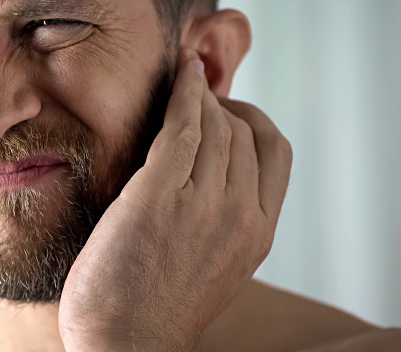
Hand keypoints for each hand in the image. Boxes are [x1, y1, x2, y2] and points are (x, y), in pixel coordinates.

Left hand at [58, 48, 292, 351]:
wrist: (124, 343)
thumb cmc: (158, 305)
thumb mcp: (215, 263)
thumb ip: (225, 218)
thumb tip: (217, 171)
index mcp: (259, 233)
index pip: (276, 152)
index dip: (254, 120)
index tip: (229, 111)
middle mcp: (241, 215)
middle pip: (243, 132)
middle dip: (221, 105)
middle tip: (197, 95)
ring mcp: (203, 204)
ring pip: (215, 124)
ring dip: (201, 96)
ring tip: (186, 82)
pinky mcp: (159, 195)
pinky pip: (183, 125)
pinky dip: (186, 92)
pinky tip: (180, 75)